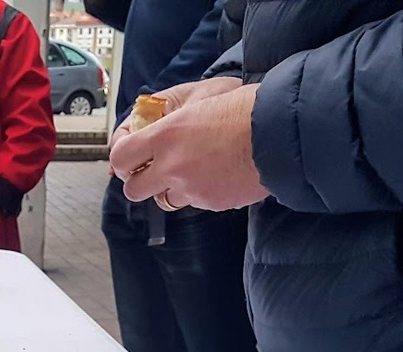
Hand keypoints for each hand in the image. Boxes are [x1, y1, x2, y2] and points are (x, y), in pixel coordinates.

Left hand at [110, 83, 269, 211]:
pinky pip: (195, 202)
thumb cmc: (244, 106)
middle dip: (139, 181)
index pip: (121, 157)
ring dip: (170, 188)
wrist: (281, 132)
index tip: (128, 156)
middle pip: (133, 190)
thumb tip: (153, 122)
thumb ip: (170, 115)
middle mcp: (172, 166)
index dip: (121, 158)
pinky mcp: (212, 203)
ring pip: (164, 199)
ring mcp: (192, 189)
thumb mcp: (200, 98)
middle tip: (152, 170)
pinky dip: (201, 191)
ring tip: (191, 169)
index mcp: (165, 135)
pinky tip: (218, 172)